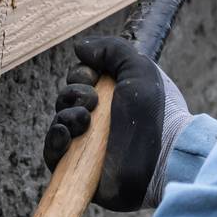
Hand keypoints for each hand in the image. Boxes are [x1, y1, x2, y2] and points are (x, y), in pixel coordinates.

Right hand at [45, 36, 193, 210]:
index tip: (93, 79)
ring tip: (84, 121)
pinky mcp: (80, 170)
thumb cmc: (158, 114)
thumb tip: (80, 47)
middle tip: (92, 102)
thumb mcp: (139, 69)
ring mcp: (89, 145)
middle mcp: (100, 120)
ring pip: (58, 122)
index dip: (81, 76)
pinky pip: (52, 152)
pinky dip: (54, 140)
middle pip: (65, 98)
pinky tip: (66, 134)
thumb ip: (112, 49)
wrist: (164, 159)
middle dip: (72, 95)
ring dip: (66, 116)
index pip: (80, 80)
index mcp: (113, 98)